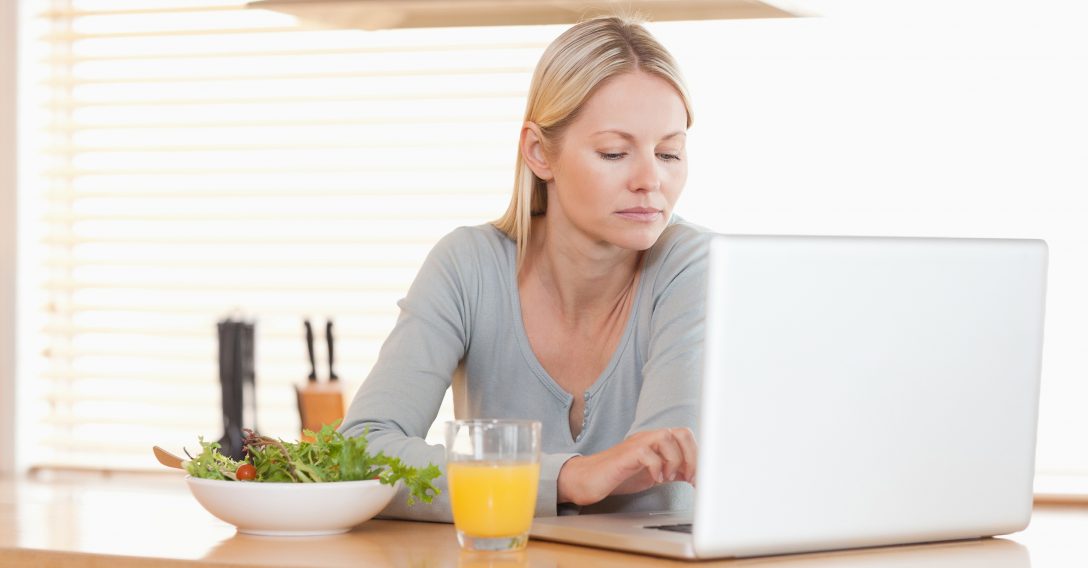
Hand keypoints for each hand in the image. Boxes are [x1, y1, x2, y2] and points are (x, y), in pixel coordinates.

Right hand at [557, 427, 696, 506]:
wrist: (587, 479)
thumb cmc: (617, 476)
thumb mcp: (652, 473)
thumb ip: (671, 470)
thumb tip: (694, 474)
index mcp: (657, 442)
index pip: (685, 437)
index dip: (697, 456)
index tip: (699, 479)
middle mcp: (648, 438)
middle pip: (681, 433)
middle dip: (692, 457)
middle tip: (687, 478)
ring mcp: (636, 444)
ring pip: (667, 437)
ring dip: (675, 460)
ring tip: (668, 478)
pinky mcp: (625, 455)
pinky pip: (647, 452)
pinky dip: (656, 467)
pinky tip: (654, 479)